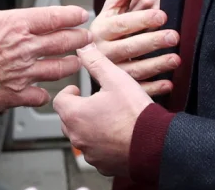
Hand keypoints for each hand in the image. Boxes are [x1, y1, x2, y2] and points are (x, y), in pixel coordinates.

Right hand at [0, 0, 91, 114]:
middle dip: (79, 38)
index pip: (53, 17)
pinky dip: (45, 93)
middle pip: (63, 42)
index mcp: (14, 25)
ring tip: (76, 61)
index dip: (71, 15)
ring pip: (57, 69)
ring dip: (70, 64)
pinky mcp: (16, 96)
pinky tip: (45, 92)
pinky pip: (39, 96)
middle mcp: (24, 49)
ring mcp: (23, 74)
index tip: (80, 14)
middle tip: (87, 37)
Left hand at [53, 44, 153, 177]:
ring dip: (90, 128)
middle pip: (68, 120)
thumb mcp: (116, 79)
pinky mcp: (103, 166)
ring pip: (82, 137)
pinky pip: (96, 153)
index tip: (79, 90)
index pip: (59, 101)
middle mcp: (78, 136)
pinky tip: (117, 136)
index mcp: (75, 115)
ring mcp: (90, 154)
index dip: (69, 93)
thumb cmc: (135, 114)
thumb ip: (96, 62)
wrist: (155, 144)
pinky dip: (102, 145)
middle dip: (78, 110)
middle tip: (94, 102)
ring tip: (107, 118)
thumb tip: (84, 49)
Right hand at [92, 0, 177, 95]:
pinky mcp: (118, 88)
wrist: (93, 55)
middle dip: (153, 42)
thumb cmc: (109, 28)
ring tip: (176, 59)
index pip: (123, 24)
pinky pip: (136, 89)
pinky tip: (170, 83)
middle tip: (175, 36)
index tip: (163, 15)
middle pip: (130, 47)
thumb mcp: (113, 8)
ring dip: (157, 65)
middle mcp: (103, 52)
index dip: (143, 20)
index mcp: (101, 30)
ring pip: (134, 70)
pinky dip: (153, 88)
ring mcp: (111, 71)